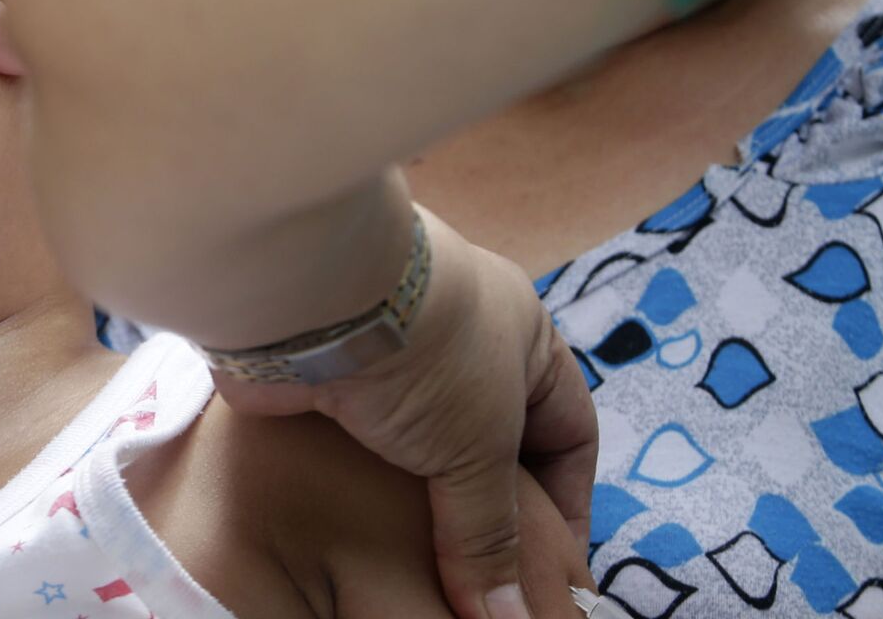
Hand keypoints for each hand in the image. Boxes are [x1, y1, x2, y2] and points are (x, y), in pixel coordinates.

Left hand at [215, 209, 598, 618]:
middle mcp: (463, 343)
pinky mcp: (336, 383)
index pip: (569, 430)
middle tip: (489, 584)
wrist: (313, 299)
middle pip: (494, 448)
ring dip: (426, 511)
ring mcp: (395, 362)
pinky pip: (366, 453)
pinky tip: (370, 542)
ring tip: (430, 575)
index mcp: (523, 337)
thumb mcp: (479, 449)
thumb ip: (492, 538)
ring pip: (424, 454)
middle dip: (492, 515)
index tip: (559, 570)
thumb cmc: (426, 352)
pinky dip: (372, 497)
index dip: (568, 502)